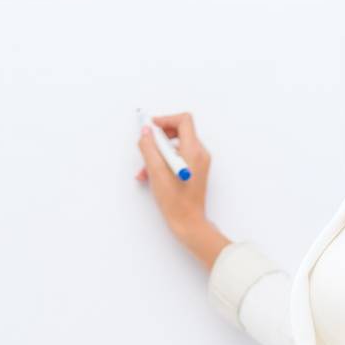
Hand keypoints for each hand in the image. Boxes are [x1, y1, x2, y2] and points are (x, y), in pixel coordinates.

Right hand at [134, 111, 211, 240]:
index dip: (165, 120)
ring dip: (157, 154)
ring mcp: (198, 163)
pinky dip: (163, 163)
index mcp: (194, 151)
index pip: (183, 120)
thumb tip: (145, 132)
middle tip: (146, 147)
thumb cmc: (176, 202)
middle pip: (179, 132)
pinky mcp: (194, 171)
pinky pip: (178, 158)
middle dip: (159, 139)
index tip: (150, 128)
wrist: (189, 223)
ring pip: (175, 147)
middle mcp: (199, 154)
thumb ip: (149, 148)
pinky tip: (150, 176)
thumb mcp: (156, 172)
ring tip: (144, 170)